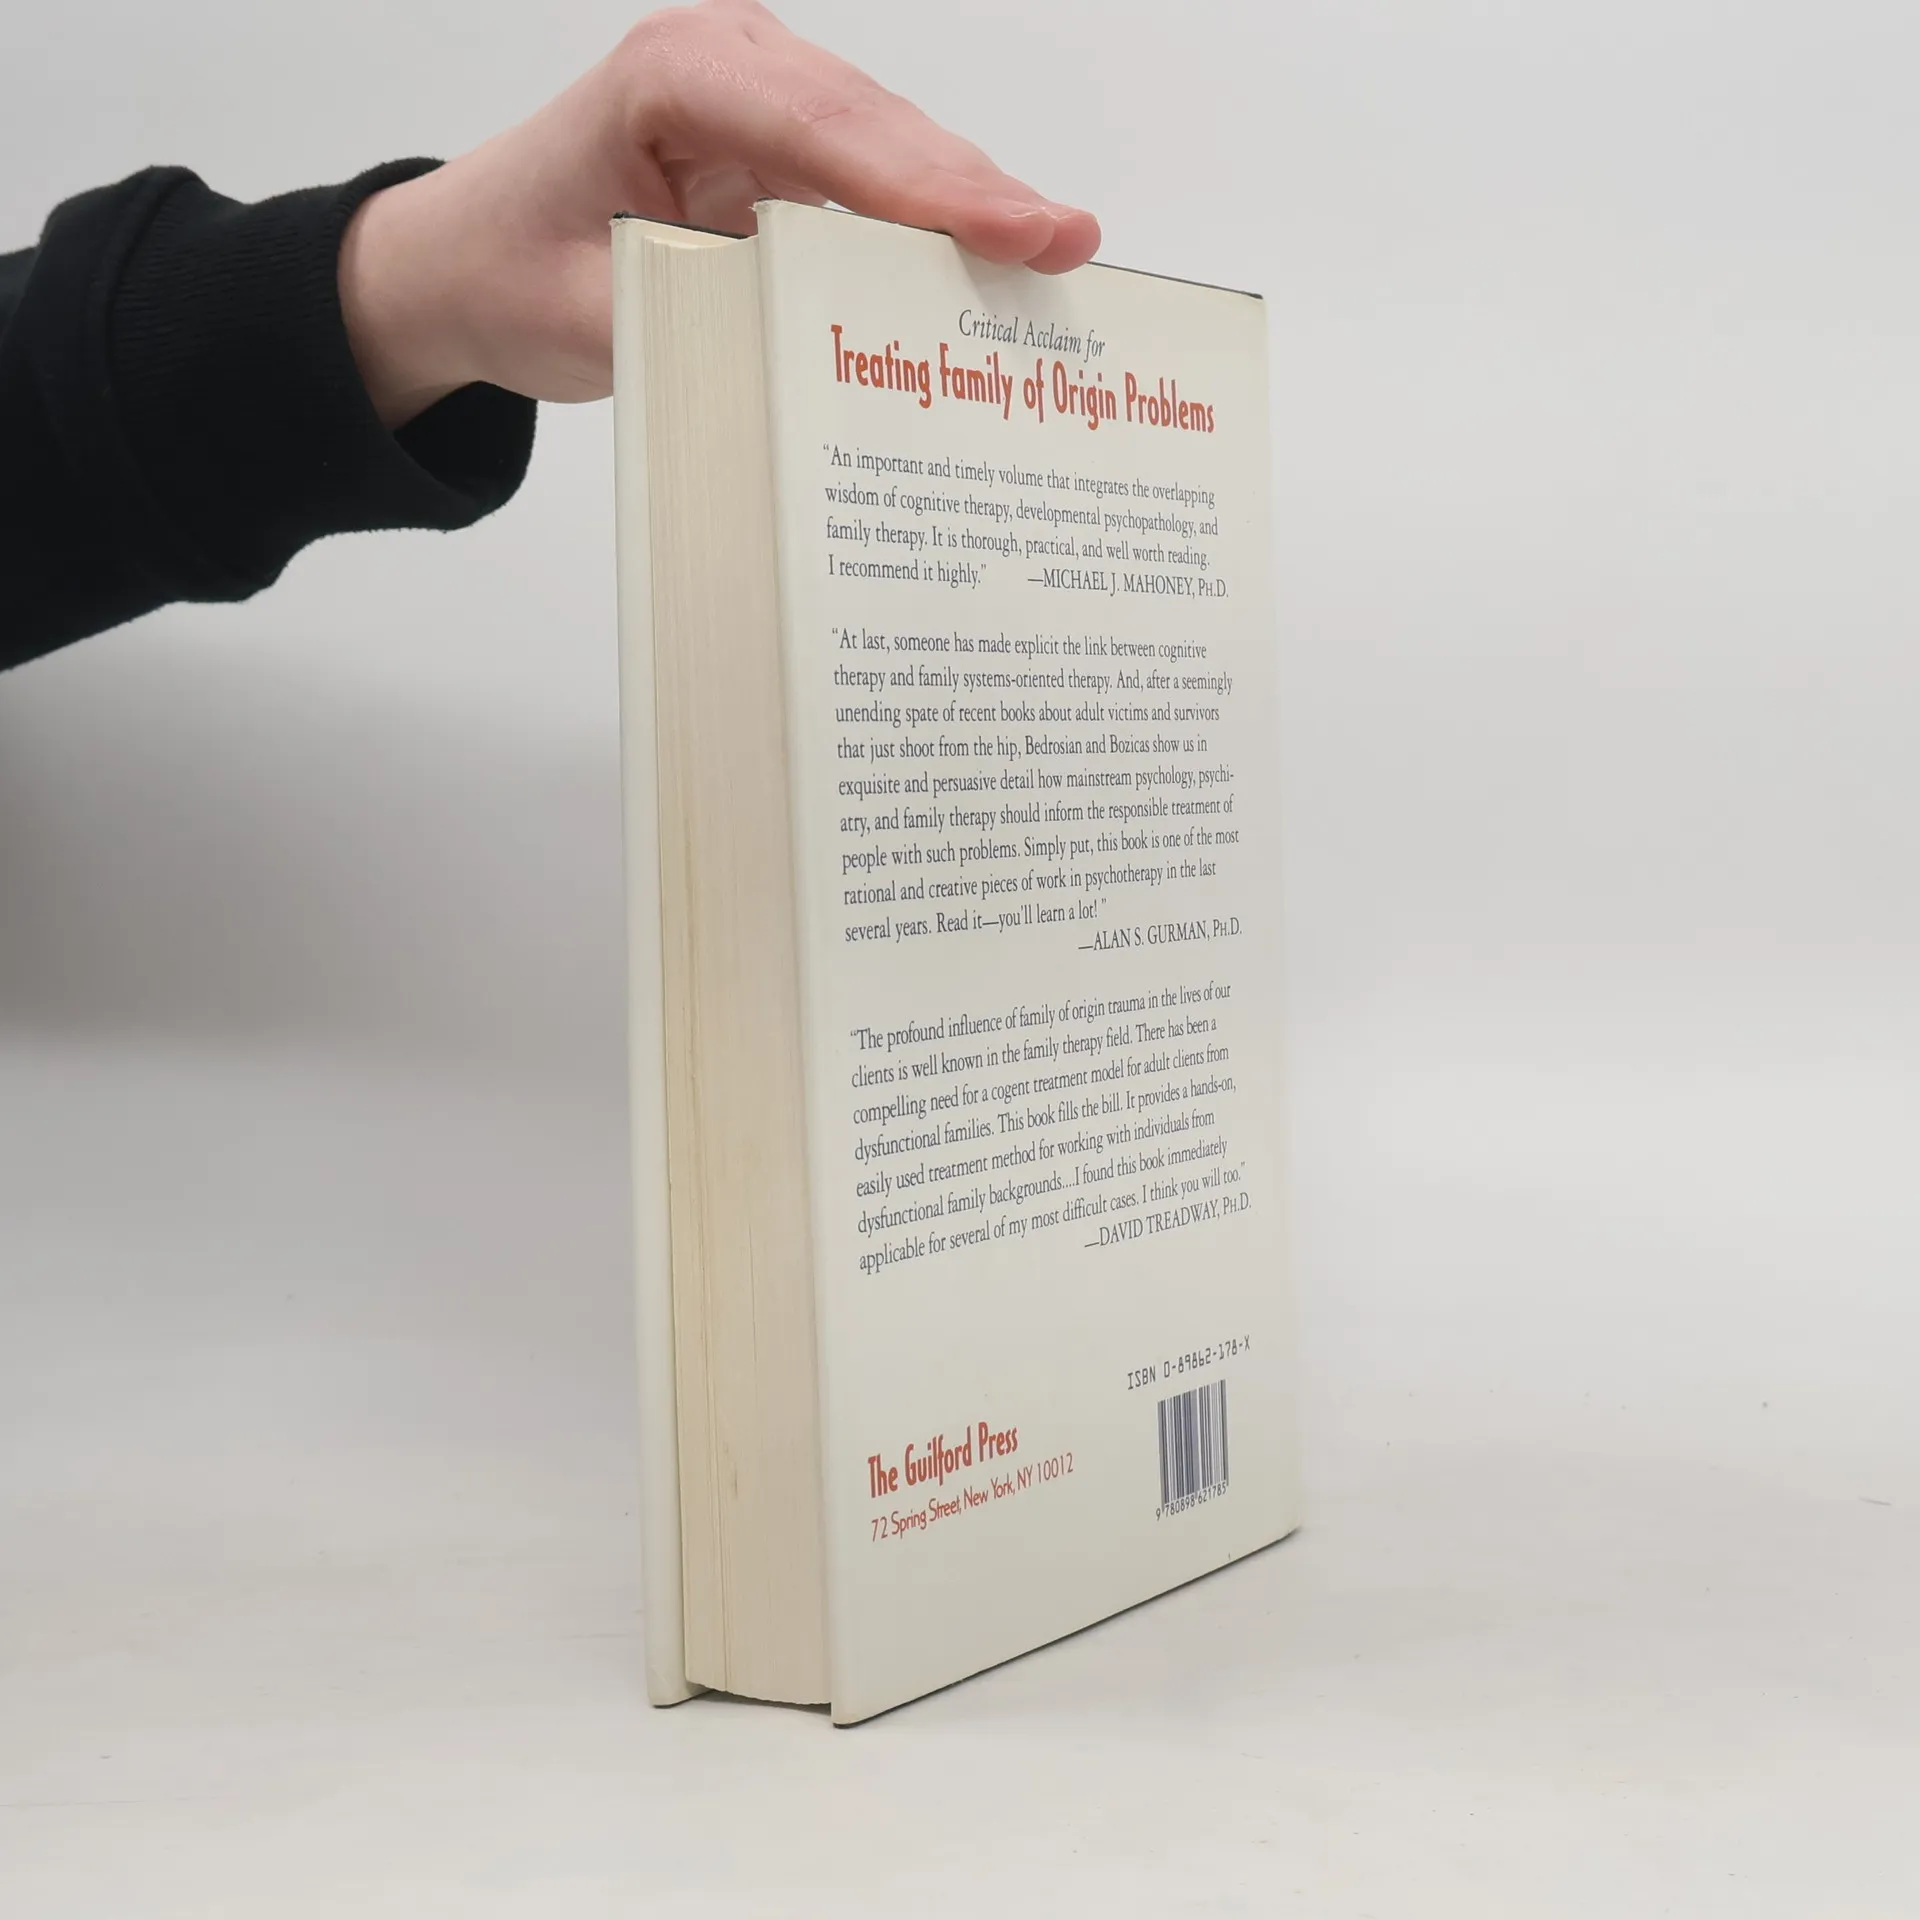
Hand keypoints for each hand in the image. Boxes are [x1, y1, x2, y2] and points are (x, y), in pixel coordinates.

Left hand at [337, 0, 1100, 426]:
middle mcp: (726, 64)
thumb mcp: (596, 314)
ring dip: (968, 210)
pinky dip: (929, 228)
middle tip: (1069, 247)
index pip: (823, 129)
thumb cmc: (511, 270)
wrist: (463, 260)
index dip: (925, 184)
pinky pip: (872, 181)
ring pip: (890, 150)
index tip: (1009, 228)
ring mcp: (761, 100)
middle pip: (878, 129)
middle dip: (975, 193)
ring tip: (1054, 262)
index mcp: (671, 76)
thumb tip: (821, 362)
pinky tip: (989, 270)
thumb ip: (709, 324)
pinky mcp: (782, 149)